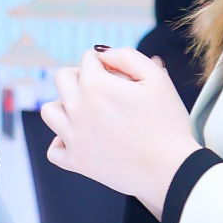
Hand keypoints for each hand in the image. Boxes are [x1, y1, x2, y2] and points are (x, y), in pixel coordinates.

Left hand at [39, 47, 200, 213]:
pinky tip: (81, 138)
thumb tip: (104, 53)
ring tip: (88, 112)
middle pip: (62, 78)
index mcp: (95, 86)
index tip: (121, 76)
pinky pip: (54, 149)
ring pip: (50, 111)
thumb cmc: (168, 124)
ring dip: (65, 105)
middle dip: (81, 77)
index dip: (107, 63)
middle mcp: (77, 109)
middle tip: (104, 89)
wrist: (171, 170)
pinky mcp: (76, 162)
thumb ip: (128, 56)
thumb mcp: (157, 79)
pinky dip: (62, 142)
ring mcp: (73, 137)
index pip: (88, 58)